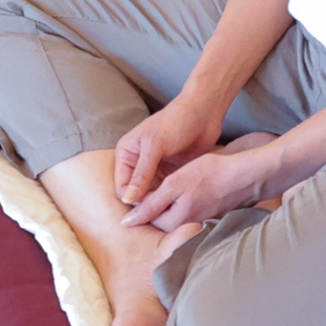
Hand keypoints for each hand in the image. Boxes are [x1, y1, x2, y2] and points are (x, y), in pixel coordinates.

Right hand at [110, 92, 226, 208]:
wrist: (204, 114)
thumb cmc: (176, 122)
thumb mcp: (155, 146)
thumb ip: (141, 173)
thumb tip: (128, 200)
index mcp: (127, 154)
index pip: (122, 187)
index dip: (132, 200)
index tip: (149, 207)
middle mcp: (137, 164)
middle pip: (135, 194)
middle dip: (145, 204)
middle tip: (161, 212)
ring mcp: (154, 170)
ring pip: (150, 196)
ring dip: (158, 203)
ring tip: (170, 210)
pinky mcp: (170, 174)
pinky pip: (164, 192)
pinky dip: (168, 199)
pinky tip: (177, 204)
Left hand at [129, 133, 279, 231]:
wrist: (244, 176)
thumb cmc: (209, 175)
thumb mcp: (174, 185)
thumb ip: (151, 204)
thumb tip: (128, 222)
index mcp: (175, 222)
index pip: (147, 216)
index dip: (143, 197)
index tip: (147, 180)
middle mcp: (186, 227)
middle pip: (161, 216)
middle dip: (157, 199)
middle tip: (162, 178)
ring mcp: (200, 221)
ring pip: (176, 211)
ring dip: (172, 198)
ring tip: (177, 179)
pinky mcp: (210, 214)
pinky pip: (190, 208)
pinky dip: (186, 197)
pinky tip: (192, 183)